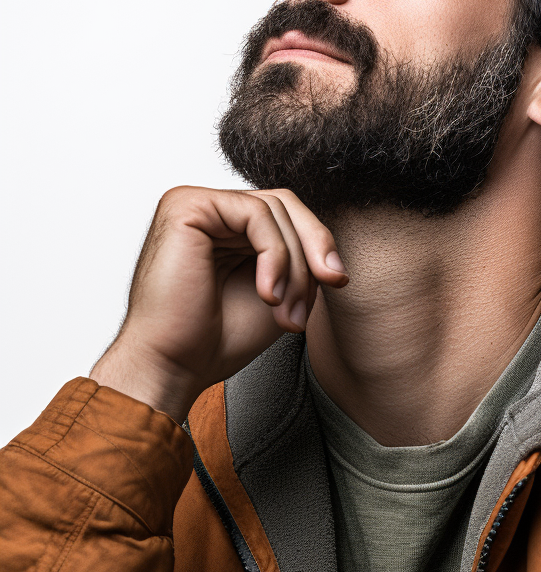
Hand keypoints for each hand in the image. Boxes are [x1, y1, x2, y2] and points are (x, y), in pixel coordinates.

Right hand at [90, 186, 347, 421]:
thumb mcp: (281, 294)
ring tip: (286, 309)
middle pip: (285, 204)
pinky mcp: (186, 206)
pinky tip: (268, 293)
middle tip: (328, 286)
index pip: (286, 215)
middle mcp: (210, 211)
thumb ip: (302, 262)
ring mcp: (195, 204)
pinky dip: (275, 254)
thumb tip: (331, 251)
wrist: (173, 367)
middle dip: (314, 249)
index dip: (319, 244)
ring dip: (295, 263)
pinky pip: (255, 213)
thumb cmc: (215, 340)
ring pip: (275, 209)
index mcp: (227, 229)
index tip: (337, 282)